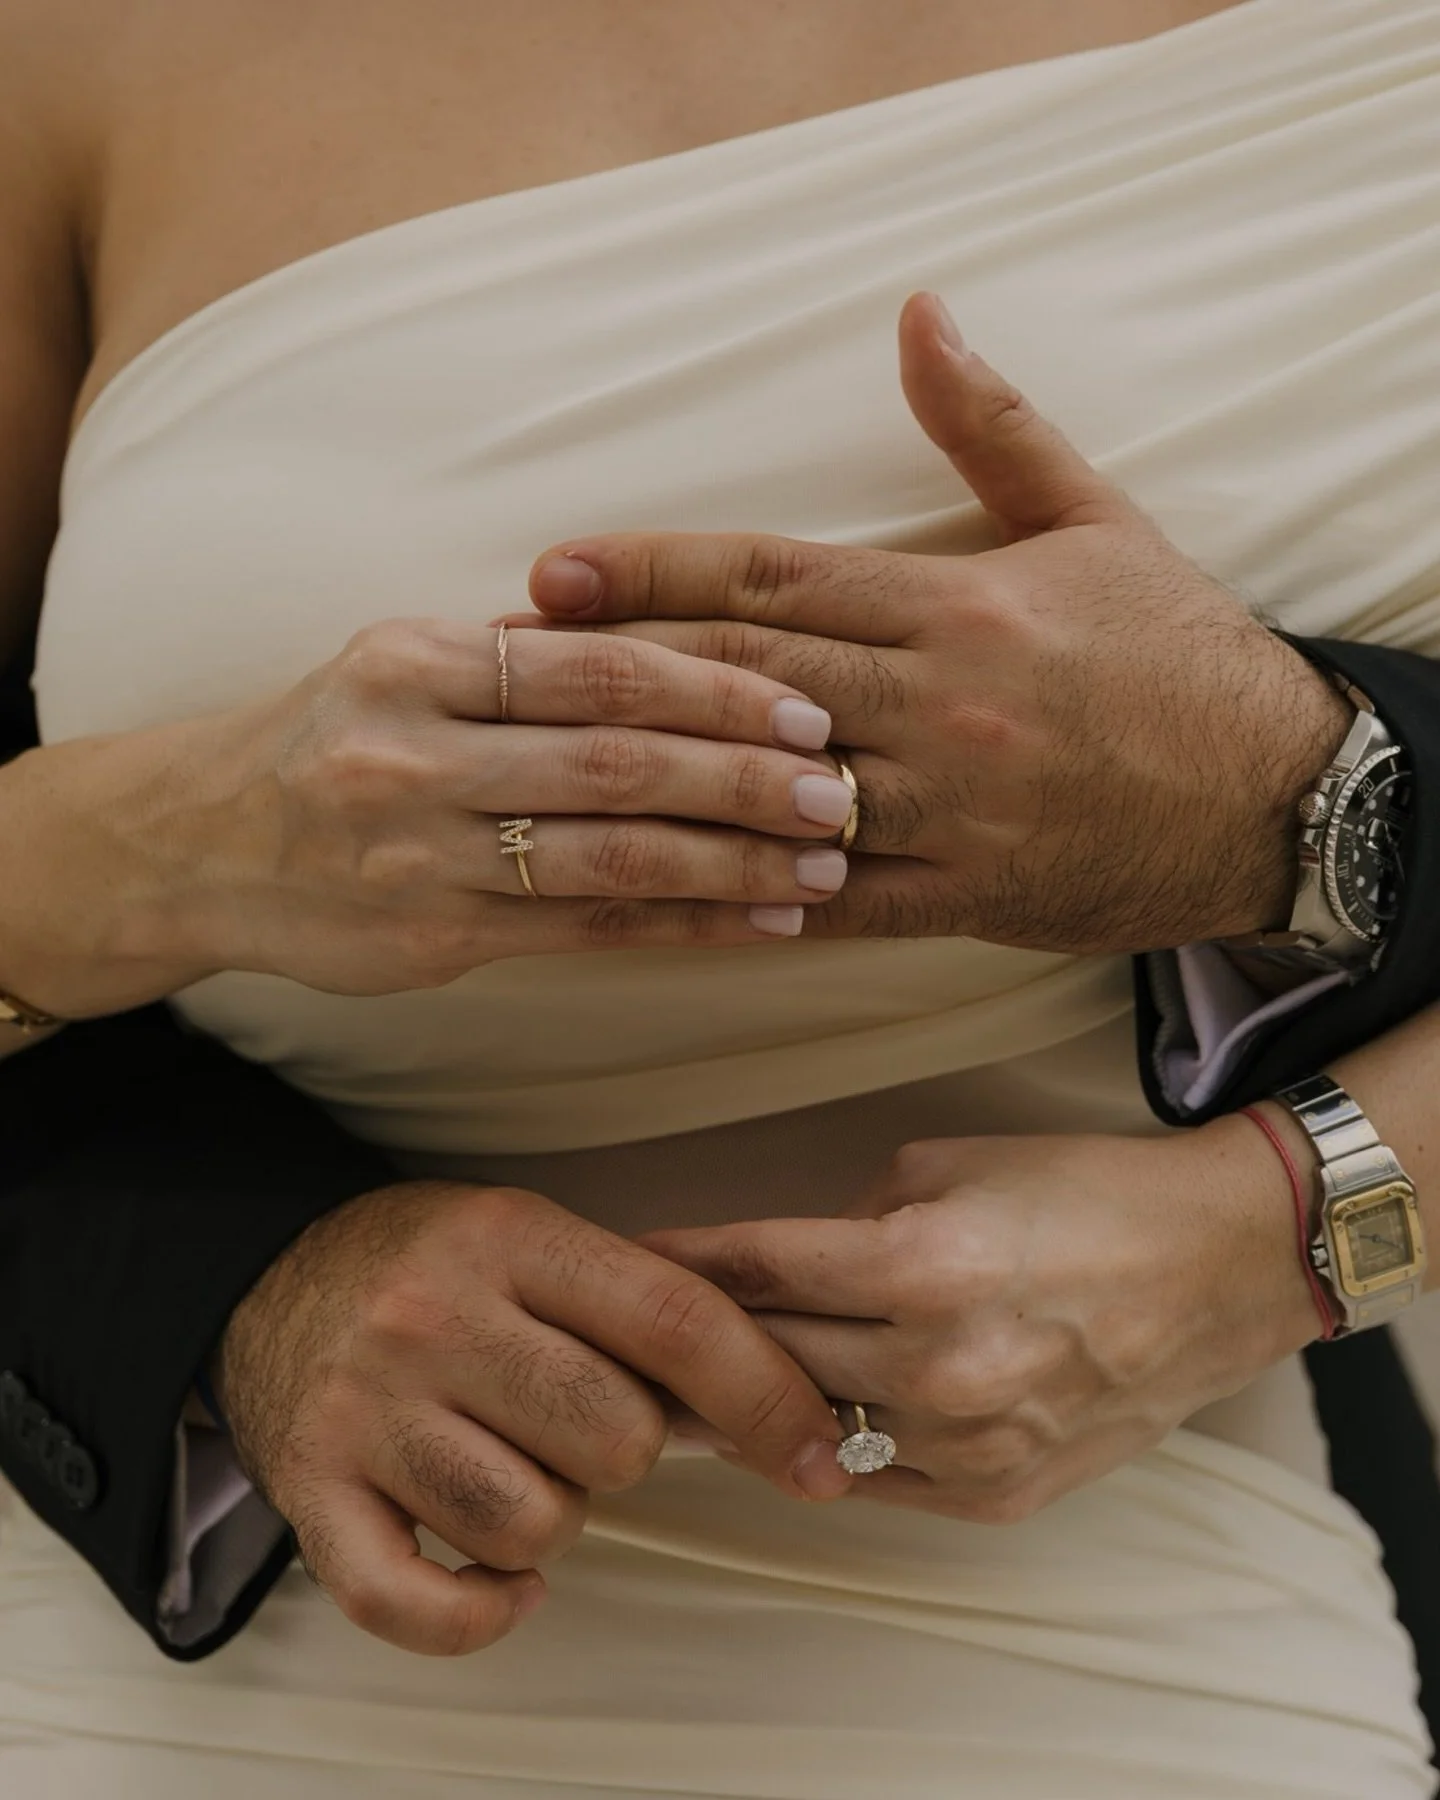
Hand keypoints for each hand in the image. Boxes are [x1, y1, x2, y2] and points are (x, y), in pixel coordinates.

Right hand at [6, 618, 856, 1015]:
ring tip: (826, 862)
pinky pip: (583, 932)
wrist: (194, 842)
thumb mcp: (402, 666)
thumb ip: (523, 661)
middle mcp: (416, 749)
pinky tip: (757, 922)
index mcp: (420, 659)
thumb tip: (683, 644)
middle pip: (616, 759)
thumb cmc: (328, 739)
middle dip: (745, 775)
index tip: (808, 700)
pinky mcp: (430, 937)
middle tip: (847, 787)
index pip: (597, 664)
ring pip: (608, 856)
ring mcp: (419, 851)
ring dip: (731, 860)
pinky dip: (682, 927)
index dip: (715, 684)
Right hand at [216, 1179, 849, 1654]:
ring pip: (534, 1525)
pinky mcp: (312, 1495)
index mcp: (512, 1239)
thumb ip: (643, 1308)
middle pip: (615, 1437)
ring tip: (521, 1465)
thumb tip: (778, 1408)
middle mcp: (434, 1318)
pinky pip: (419, 1605)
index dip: (769, 1397)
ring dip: (555, 1518)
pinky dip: (479, 1613)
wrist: (275, 1276)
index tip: (820, 1455)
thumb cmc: (435, 1266)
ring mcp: (367, 1412)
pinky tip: (499, 1579)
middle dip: (629, 1449)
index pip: (675, 1322)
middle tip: (583, 1421)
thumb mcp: (536, 1236)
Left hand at [520, 292, 1351, 953]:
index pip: (774, 579)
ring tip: (556, 775)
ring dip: (658, 784)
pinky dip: (750, 896)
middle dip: (619, 666)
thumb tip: (920, 313)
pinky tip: (666, 891)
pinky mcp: (963, 894)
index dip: (654, 571)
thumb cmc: (1177, 651)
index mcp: (956, 604)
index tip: (556, 567)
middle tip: (507, 662)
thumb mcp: (1094, 518)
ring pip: (773, 791)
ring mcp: (947, 808)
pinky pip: (835, 902)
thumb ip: (991, 425)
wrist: (1274, 792)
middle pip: (746, 679)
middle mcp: (937, 704)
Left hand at [641, 1117, 1321, 1522]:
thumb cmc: (1085, 1195)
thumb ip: (852, 1219)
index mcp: (921, 1265)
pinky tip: (790, 1427)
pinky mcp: (996, 1496)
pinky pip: (873, 1481)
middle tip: (634, 1330)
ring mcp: (969, 1444)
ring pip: (807, 1433)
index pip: (757, 1267)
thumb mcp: (951, 1164)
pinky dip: (828, 1449)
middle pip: (769, 1356)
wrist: (1215, 1268)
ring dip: (751, 1404)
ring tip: (690, 1388)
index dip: (680, 1262)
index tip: (628, 1260)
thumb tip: (787, 1264)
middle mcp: (938, 1365)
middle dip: (697, 1338)